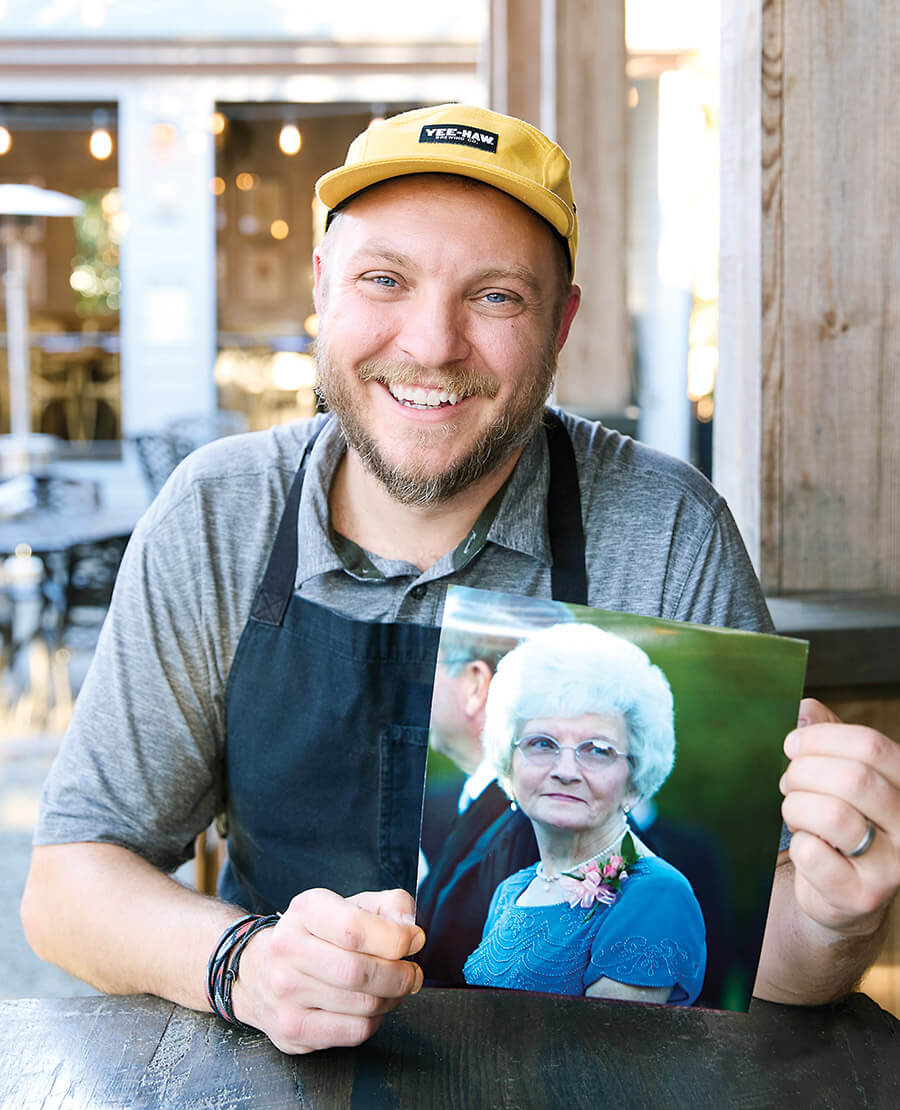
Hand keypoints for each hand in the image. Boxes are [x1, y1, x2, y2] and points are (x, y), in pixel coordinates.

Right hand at [231, 887, 424, 1053]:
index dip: (396, 938)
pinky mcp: (293, 1029)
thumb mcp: (349, 904)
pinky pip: (355, 1032)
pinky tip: (372, 1005)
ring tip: (393, 987)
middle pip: (360, 972)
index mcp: (306, 911)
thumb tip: (410, 928)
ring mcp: (287, 994)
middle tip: (412, 971)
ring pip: (363, 1005)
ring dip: (393, 998)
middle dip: (401, 975)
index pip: (356, 929)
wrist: (259, 971)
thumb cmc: (316, 935)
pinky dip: (376, 1020)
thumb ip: (388, 906)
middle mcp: (289, 950)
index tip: (414, 940)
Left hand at [780, 698, 899, 936]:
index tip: (791, 745)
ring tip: (796, 813)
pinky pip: (813, 854)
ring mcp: (892, 865)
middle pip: (853, 778)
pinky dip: (797, 844)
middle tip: (788, 783)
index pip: (871, 745)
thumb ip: (826, 737)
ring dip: (797, 807)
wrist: (844, 893)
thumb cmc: (841, 819)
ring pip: (832, 815)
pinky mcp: (862, 896)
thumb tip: (805, 709)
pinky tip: (806, 846)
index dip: (821, 738)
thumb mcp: (838, 773)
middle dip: (804, 773)